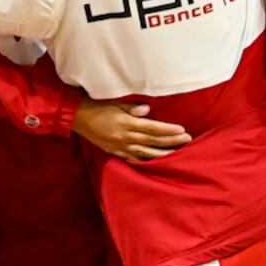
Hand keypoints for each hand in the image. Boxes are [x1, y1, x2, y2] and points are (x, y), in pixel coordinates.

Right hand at [76, 101, 193, 162]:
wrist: (78, 118)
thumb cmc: (97, 106)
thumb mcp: (113, 103)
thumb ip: (131, 108)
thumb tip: (147, 110)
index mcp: (125, 123)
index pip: (152, 128)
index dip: (168, 130)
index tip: (182, 130)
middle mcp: (124, 137)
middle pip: (153, 141)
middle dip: (171, 141)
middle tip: (187, 140)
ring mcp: (121, 147)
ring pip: (146, 153)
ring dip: (164, 153)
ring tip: (178, 152)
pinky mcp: (117, 153)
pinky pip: (135, 159)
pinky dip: (148, 161)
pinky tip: (158, 162)